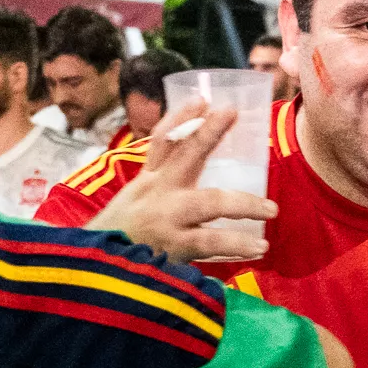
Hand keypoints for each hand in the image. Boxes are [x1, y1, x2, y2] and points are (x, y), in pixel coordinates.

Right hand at [96, 101, 275, 262]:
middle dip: (208, 133)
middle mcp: (155, 193)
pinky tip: (259, 247)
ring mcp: (165, 219)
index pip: (163, 141)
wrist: (96, 268)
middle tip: (231, 113)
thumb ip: (163, 185)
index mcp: (148, 181)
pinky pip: (211, 244)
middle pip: (185, 157)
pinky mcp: (173, 247)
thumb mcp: (135, 203)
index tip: (204, 99)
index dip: (181, 117)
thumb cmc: (122, 236)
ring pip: (208, 203)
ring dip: (243, 204)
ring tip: (271, 209)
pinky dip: (237, 245)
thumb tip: (195, 166)